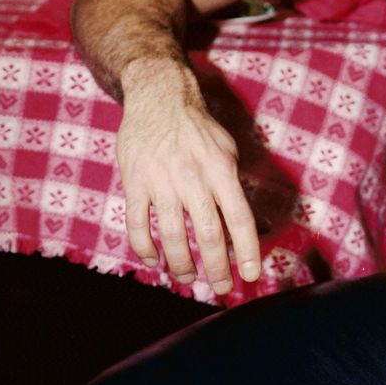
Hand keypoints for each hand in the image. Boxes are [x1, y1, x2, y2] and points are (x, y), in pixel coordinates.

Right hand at [115, 62, 261, 294]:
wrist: (158, 97)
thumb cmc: (197, 128)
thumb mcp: (227, 149)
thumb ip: (236, 186)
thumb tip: (251, 226)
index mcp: (220, 169)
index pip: (239, 218)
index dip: (246, 251)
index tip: (250, 276)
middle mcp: (192, 176)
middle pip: (207, 234)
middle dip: (216, 268)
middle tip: (220, 287)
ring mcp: (160, 180)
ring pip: (171, 236)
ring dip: (181, 264)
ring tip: (187, 277)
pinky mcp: (134, 182)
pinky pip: (137, 225)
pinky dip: (145, 248)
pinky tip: (153, 260)